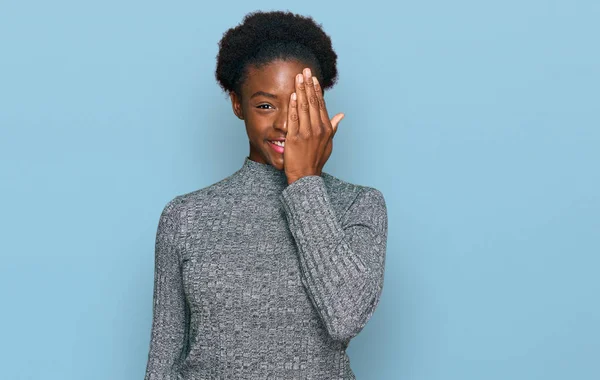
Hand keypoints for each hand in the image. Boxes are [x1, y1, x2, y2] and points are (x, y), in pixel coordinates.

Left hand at [283, 67, 344, 184]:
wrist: (306, 176)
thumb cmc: (316, 160)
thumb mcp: (328, 143)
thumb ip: (334, 127)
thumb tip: (341, 115)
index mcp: (326, 128)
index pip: (321, 105)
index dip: (317, 90)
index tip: (313, 78)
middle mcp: (317, 129)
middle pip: (313, 102)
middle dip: (308, 85)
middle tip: (305, 70)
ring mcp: (306, 133)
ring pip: (304, 108)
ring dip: (301, 91)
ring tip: (298, 77)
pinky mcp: (294, 138)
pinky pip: (294, 119)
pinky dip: (293, 106)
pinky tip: (292, 95)